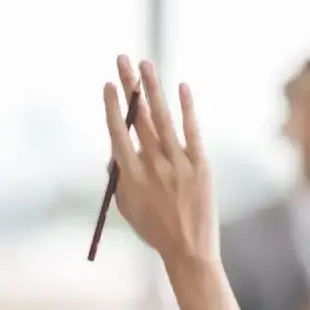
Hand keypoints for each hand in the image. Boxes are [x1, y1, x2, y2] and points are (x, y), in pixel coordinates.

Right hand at [104, 55, 214, 266]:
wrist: (189, 251)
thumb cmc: (156, 230)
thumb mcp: (127, 207)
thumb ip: (118, 178)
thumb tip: (114, 151)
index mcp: (130, 174)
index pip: (117, 132)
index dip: (112, 106)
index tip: (108, 84)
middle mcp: (152, 164)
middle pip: (138, 118)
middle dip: (129, 86)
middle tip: (122, 58)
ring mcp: (177, 164)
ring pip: (163, 119)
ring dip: (153, 88)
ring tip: (146, 63)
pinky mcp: (200, 167)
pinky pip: (192, 132)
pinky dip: (187, 109)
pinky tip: (182, 88)